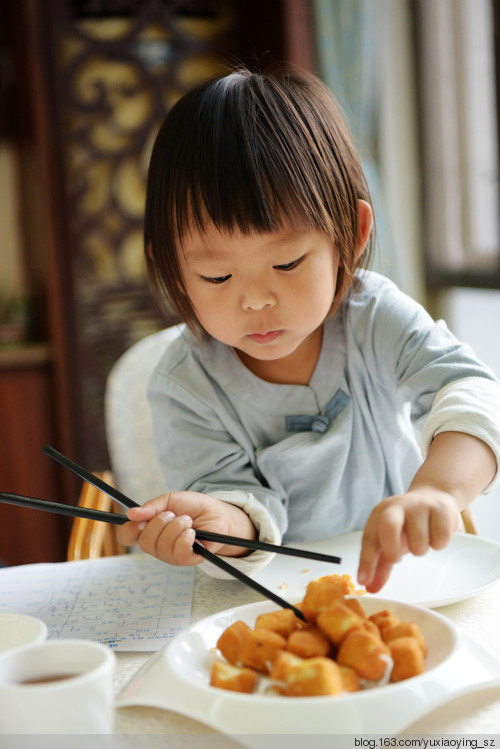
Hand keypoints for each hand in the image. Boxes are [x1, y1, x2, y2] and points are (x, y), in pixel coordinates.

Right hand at [116, 491, 255, 565]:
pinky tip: (192, 532)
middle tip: (173, 513)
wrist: (217, 513)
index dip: (129, 530)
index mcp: (149, 529)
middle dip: (158, 523)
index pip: (128, 537)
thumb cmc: (193, 507)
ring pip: (161, 547)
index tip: (138, 520)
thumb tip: (131, 514)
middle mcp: (157, 545)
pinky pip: (178, 554)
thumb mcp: (171, 499)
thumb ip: (152, 506)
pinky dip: (184, 539)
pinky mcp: (187, 560)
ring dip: (175, 528)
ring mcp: (171, 554)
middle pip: (144, 542)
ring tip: (187, 520)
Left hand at [357, 487, 460, 592]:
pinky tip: (435, 534)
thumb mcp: (390, 540)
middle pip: (388, 527)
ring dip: (420, 550)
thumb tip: (370, 588)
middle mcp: (397, 507)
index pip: (369, 539)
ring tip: (421, 541)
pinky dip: (438, 544)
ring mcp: (420, 506)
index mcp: (380, 514)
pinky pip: (440, 539)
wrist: (435, 496)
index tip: (364, 581)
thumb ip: (380, 565)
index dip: (366, 562)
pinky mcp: (442, 510)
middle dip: (392, 549)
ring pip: (419, 542)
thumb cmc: (409, 522)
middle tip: (396, 559)